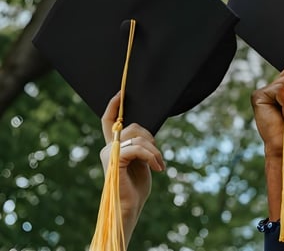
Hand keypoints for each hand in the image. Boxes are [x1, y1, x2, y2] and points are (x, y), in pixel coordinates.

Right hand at [100, 92, 165, 243]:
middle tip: (158, 157)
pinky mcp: (113, 160)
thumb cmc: (137, 186)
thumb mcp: (142, 160)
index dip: (114, 106)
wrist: (130, 206)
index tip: (121, 93)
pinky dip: (151, 156)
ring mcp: (109, 153)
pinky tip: (158, 168)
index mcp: (114, 146)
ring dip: (154, 151)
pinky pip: (137, 148)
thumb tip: (144, 133)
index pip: (109, 121)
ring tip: (160, 165)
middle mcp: (108, 148)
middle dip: (151, 139)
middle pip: (134, 128)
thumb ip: (140, 145)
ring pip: (138, 138)